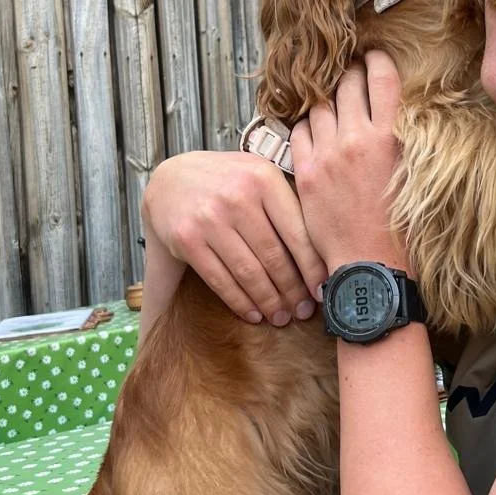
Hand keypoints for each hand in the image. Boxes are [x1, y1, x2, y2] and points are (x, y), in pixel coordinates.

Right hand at [141, 151, 325, 324]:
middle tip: (304, 312)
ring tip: (281, 317)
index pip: (296, 233)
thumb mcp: (259, 177)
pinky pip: (220, 280)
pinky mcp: (187, 239)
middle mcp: (237, 196)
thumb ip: (288, 204)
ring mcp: (209, 218)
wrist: (170, 179)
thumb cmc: (228, 182)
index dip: (312, 268)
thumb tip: (324, 253)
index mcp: (264, 178)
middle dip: (292, 291)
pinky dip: (240, 302)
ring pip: (249, 272)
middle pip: (273, 257)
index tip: (322, 291)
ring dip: (269, 301)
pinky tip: (254, 313)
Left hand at [290, 52, 407, 272]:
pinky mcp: (305, 172)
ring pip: (319, 105)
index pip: (381, 78)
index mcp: (389, 137)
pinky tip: (314, 131)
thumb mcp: (411, 172)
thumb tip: (389, 110)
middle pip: (347, 84)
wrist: (370, 262)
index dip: (377, 61)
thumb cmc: (398, 224)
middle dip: (350, 73)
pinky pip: (299, 131)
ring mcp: (327, 154)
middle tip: (352, 73)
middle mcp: (356, 139)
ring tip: (331, 102)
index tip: (374, 57)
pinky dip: (306, 125)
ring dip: (326, 99)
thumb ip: (398, 137)